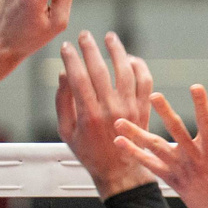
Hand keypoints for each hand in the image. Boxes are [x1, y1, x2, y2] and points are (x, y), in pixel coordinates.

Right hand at [57, 30, 156, 198]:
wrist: (120, 171)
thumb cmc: (90, 153)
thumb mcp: (66, 132)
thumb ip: (63, 102)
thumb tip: (63, 74)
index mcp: (88, 115)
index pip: (78, 78)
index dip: (71, 59)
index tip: (66, 47)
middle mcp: (111, 109)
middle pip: (100, 70)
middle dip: (90, 49)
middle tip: (85, 35)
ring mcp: (130, 108)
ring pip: (125, 71)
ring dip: (117, 51)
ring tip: (110, 38)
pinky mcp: (144, 109)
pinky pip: (145, 81)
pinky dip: (139, 66)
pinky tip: (129, 58)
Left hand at [112, 86, 207, 207]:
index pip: (207, 121)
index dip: (202, 103)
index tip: (196, 86)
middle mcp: (195, 158)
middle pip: (177, 131)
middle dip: (165, 113)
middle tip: (154, 96)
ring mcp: (182, 170)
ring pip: (156, 148)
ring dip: (137, 134)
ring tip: (119, 121)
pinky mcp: (173, 180)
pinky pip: (150, 166)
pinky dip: (134, 154)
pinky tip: (119, 143)